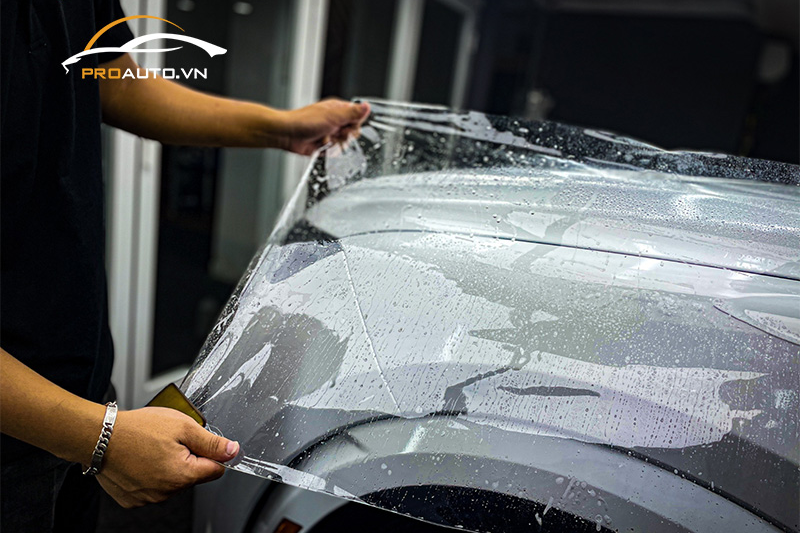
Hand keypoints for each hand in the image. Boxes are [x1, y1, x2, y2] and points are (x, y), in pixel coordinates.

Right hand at [96, 407, 238, 507]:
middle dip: (190, 458)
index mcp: (183, 475)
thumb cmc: (137, 429)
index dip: (212, 453)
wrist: (98, 436)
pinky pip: (153, 487)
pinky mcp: (133, 499)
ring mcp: (148, 498)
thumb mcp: (183, 426)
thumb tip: (233, 451)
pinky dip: (151, 474)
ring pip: (173, 482)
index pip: (216, 470)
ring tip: (153, 448)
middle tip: (172, 440)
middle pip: (194, 476)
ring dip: (170, 466)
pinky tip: (141, 459)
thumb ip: (211, 442)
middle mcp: (166, 492)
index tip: (202, 442)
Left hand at [281, 99, 370, 154]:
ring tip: (324, 138)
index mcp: (338, 110)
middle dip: (344, 136)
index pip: (357, 118)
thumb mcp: (333, 116)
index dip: (354, 125)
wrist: (287, 134)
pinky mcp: (324, 146)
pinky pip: (334, 152)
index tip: (346, 126)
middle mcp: (335, 121)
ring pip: (344, 144)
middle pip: (352, 133)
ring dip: (335, 144)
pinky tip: (321, 146)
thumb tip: (367, 106)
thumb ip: (352, 113)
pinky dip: (328, 151)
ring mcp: (329, 134)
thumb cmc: (304, 121)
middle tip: (334, 132)